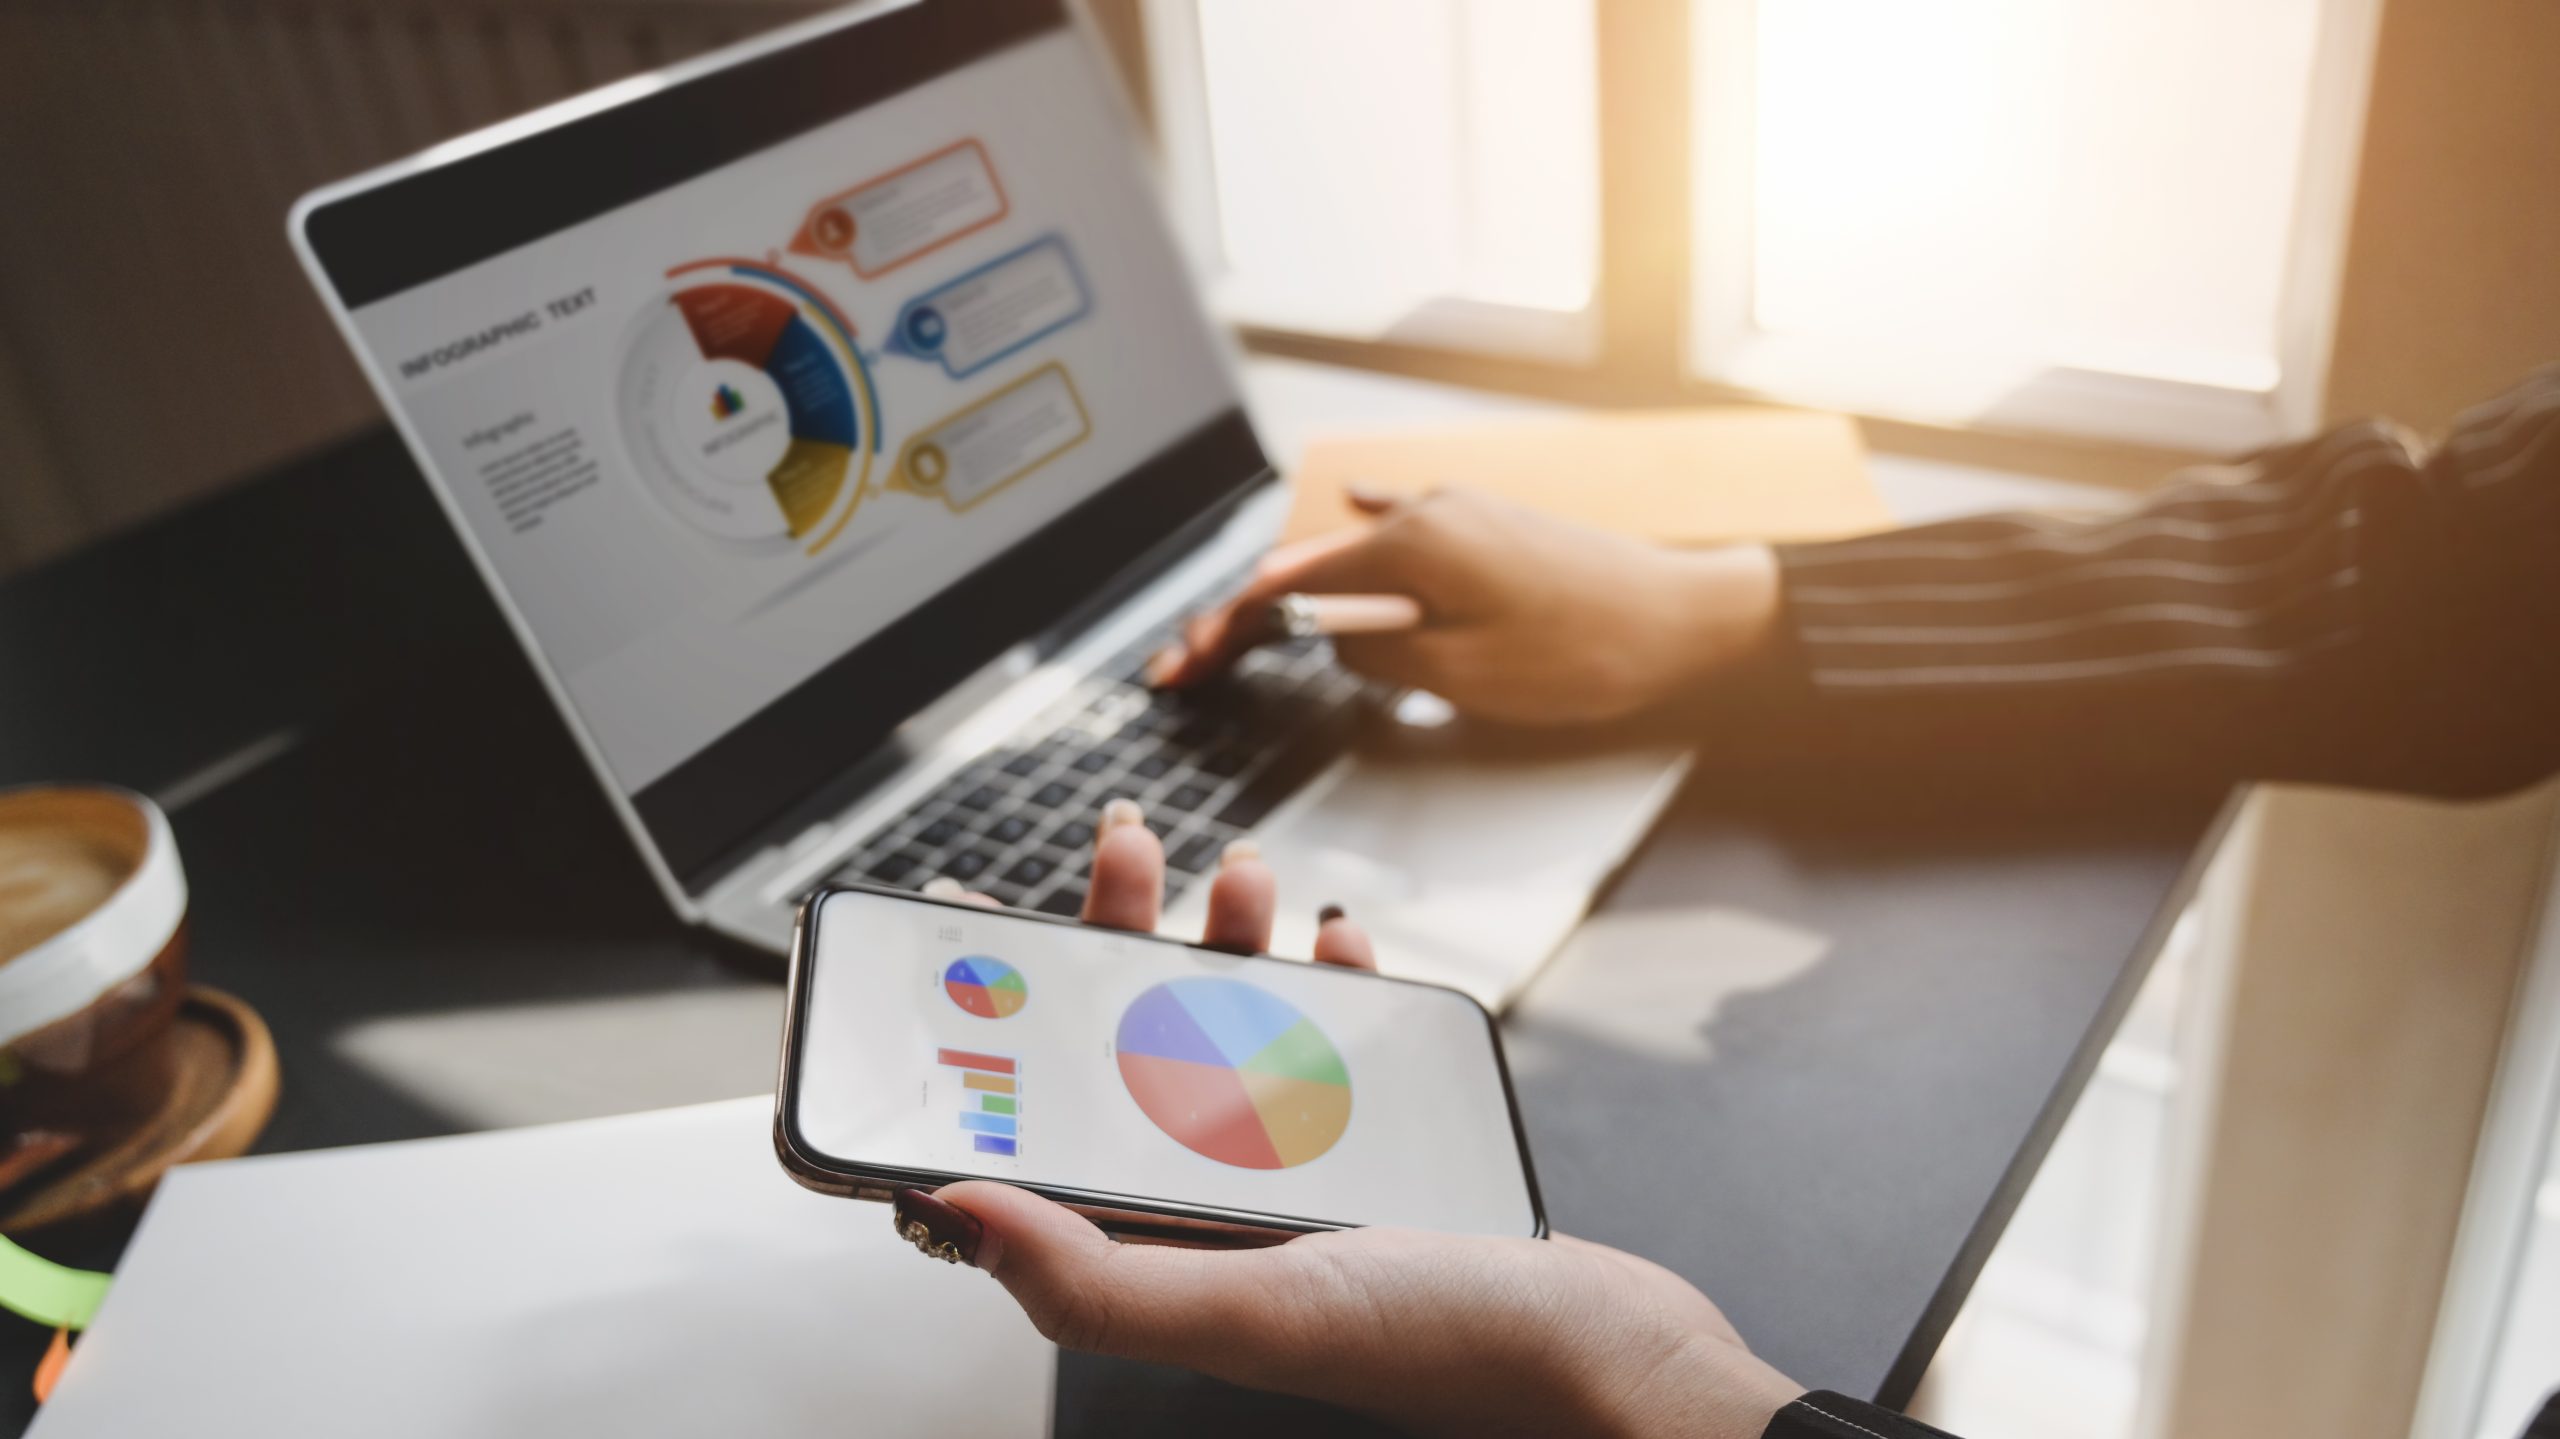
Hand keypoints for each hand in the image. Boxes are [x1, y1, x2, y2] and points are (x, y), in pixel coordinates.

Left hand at [909, 804, 1804, 1437]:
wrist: (1613, 1356)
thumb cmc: (1445, 1350)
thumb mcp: (1248, 1310)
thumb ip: (1093, 1275)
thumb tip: (950, 1208)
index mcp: (1162, 1249)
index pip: (1038, 1121)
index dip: (995, 1025)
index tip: (967, 929)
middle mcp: (1217, 1205)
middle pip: (1130, 1044)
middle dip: (1120, 936)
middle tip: (1130, 851)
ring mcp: (1303, 1170)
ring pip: (1231, 1026)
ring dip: (1227, 938)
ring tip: (1248, 880)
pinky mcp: (1383, 1144)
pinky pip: (1335, 1040)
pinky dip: (1331, 976)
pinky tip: (1341, 944)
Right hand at [1147, 488, 1784, 725]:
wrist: (1691, 620)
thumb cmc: (1590, 652)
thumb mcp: (1465, 675)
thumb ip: (1380, 654)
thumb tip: (1334, 640)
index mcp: (1413, 544)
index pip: (1286, 591)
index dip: (1224, 633)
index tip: (1181, 668)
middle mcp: (1427, 510)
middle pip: (1308, 568)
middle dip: (1241, 616)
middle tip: (1189, 662)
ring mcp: (1460, 512)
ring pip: (1351, 550)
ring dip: (1294, 591)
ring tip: (1245, 626)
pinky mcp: (1491, 526)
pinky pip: (1403, 527)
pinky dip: (1359, 544)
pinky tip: (1348, 512)